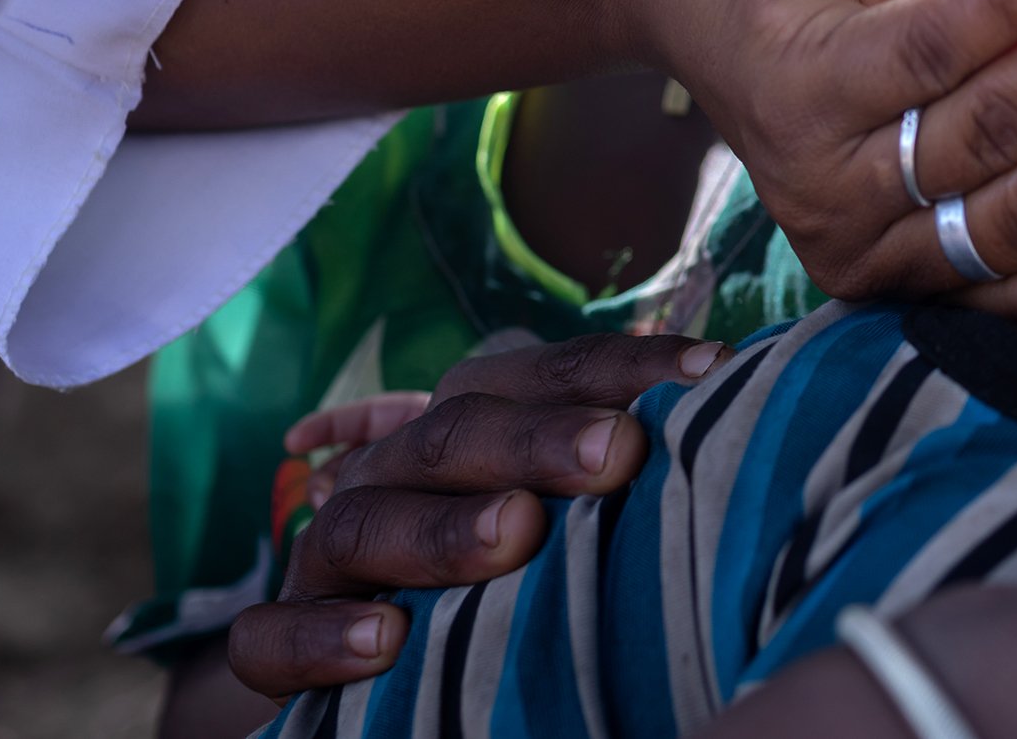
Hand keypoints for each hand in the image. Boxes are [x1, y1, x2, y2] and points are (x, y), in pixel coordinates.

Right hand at [225, 332, 726, 698]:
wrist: (364, 647)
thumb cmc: (509, 573)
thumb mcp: (568, 514)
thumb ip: (627, 468)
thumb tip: (743, 408)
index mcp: (471, 425)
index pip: (550, 376)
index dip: (626, 368)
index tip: (711, 370)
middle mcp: (398, 469)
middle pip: (458, 433)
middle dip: (541, 438)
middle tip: (618, 452)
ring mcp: (332, 552)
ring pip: (368, 521)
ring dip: (445, 528)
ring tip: (517, 534)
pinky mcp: (280, 631)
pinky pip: (272, 633)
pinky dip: (320, 636)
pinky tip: (384, 640)